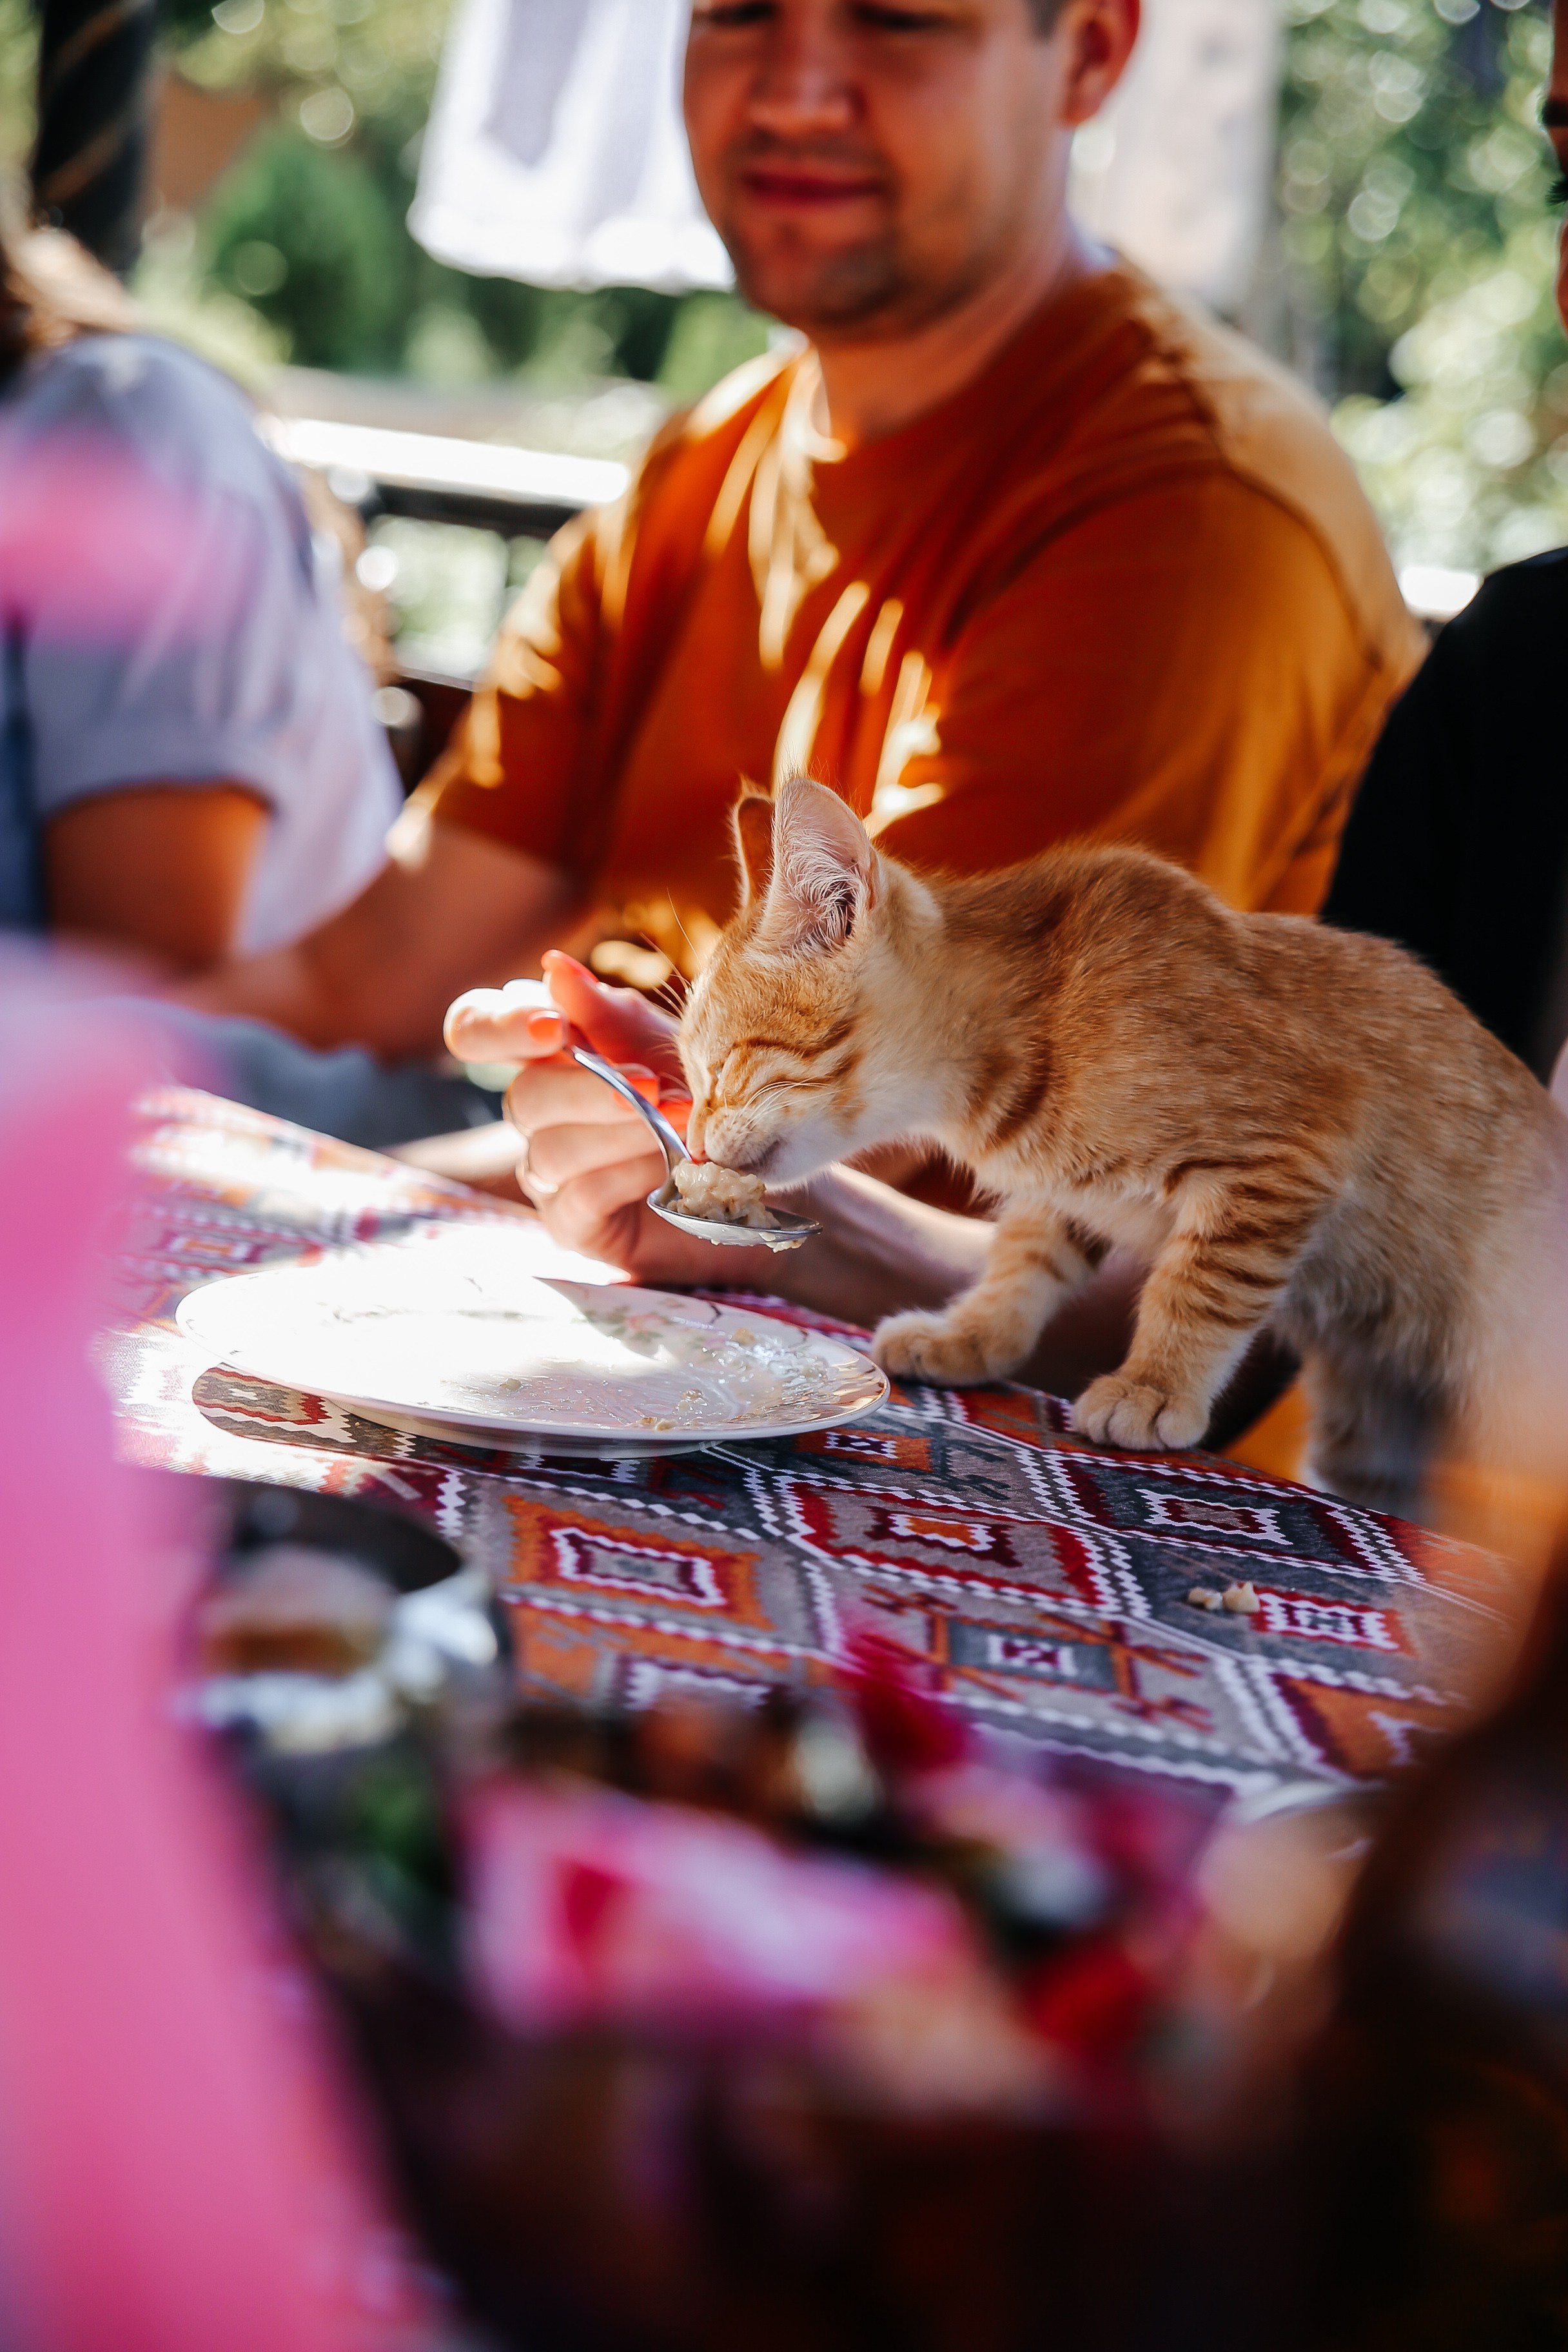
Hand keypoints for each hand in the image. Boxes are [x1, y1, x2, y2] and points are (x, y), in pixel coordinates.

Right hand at [444, 950, 710, 1275]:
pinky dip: (630, 1176)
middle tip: (650, 1084)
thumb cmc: (702, 1093)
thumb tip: (553, 967)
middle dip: (587, 1089)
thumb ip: (608, 1012)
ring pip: (551, 1151)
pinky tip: (672, 1168)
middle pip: (521, 1097)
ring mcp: (548, 1173)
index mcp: (544, 1051)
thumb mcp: (663, 1042)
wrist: (760, 1170)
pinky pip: (581, 1198)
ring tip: (682, 1123)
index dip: (498, 1026)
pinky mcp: (573, 1225)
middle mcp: (536, 1111)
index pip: (474, 1029)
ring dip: (621, 1133)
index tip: (552, 1027)